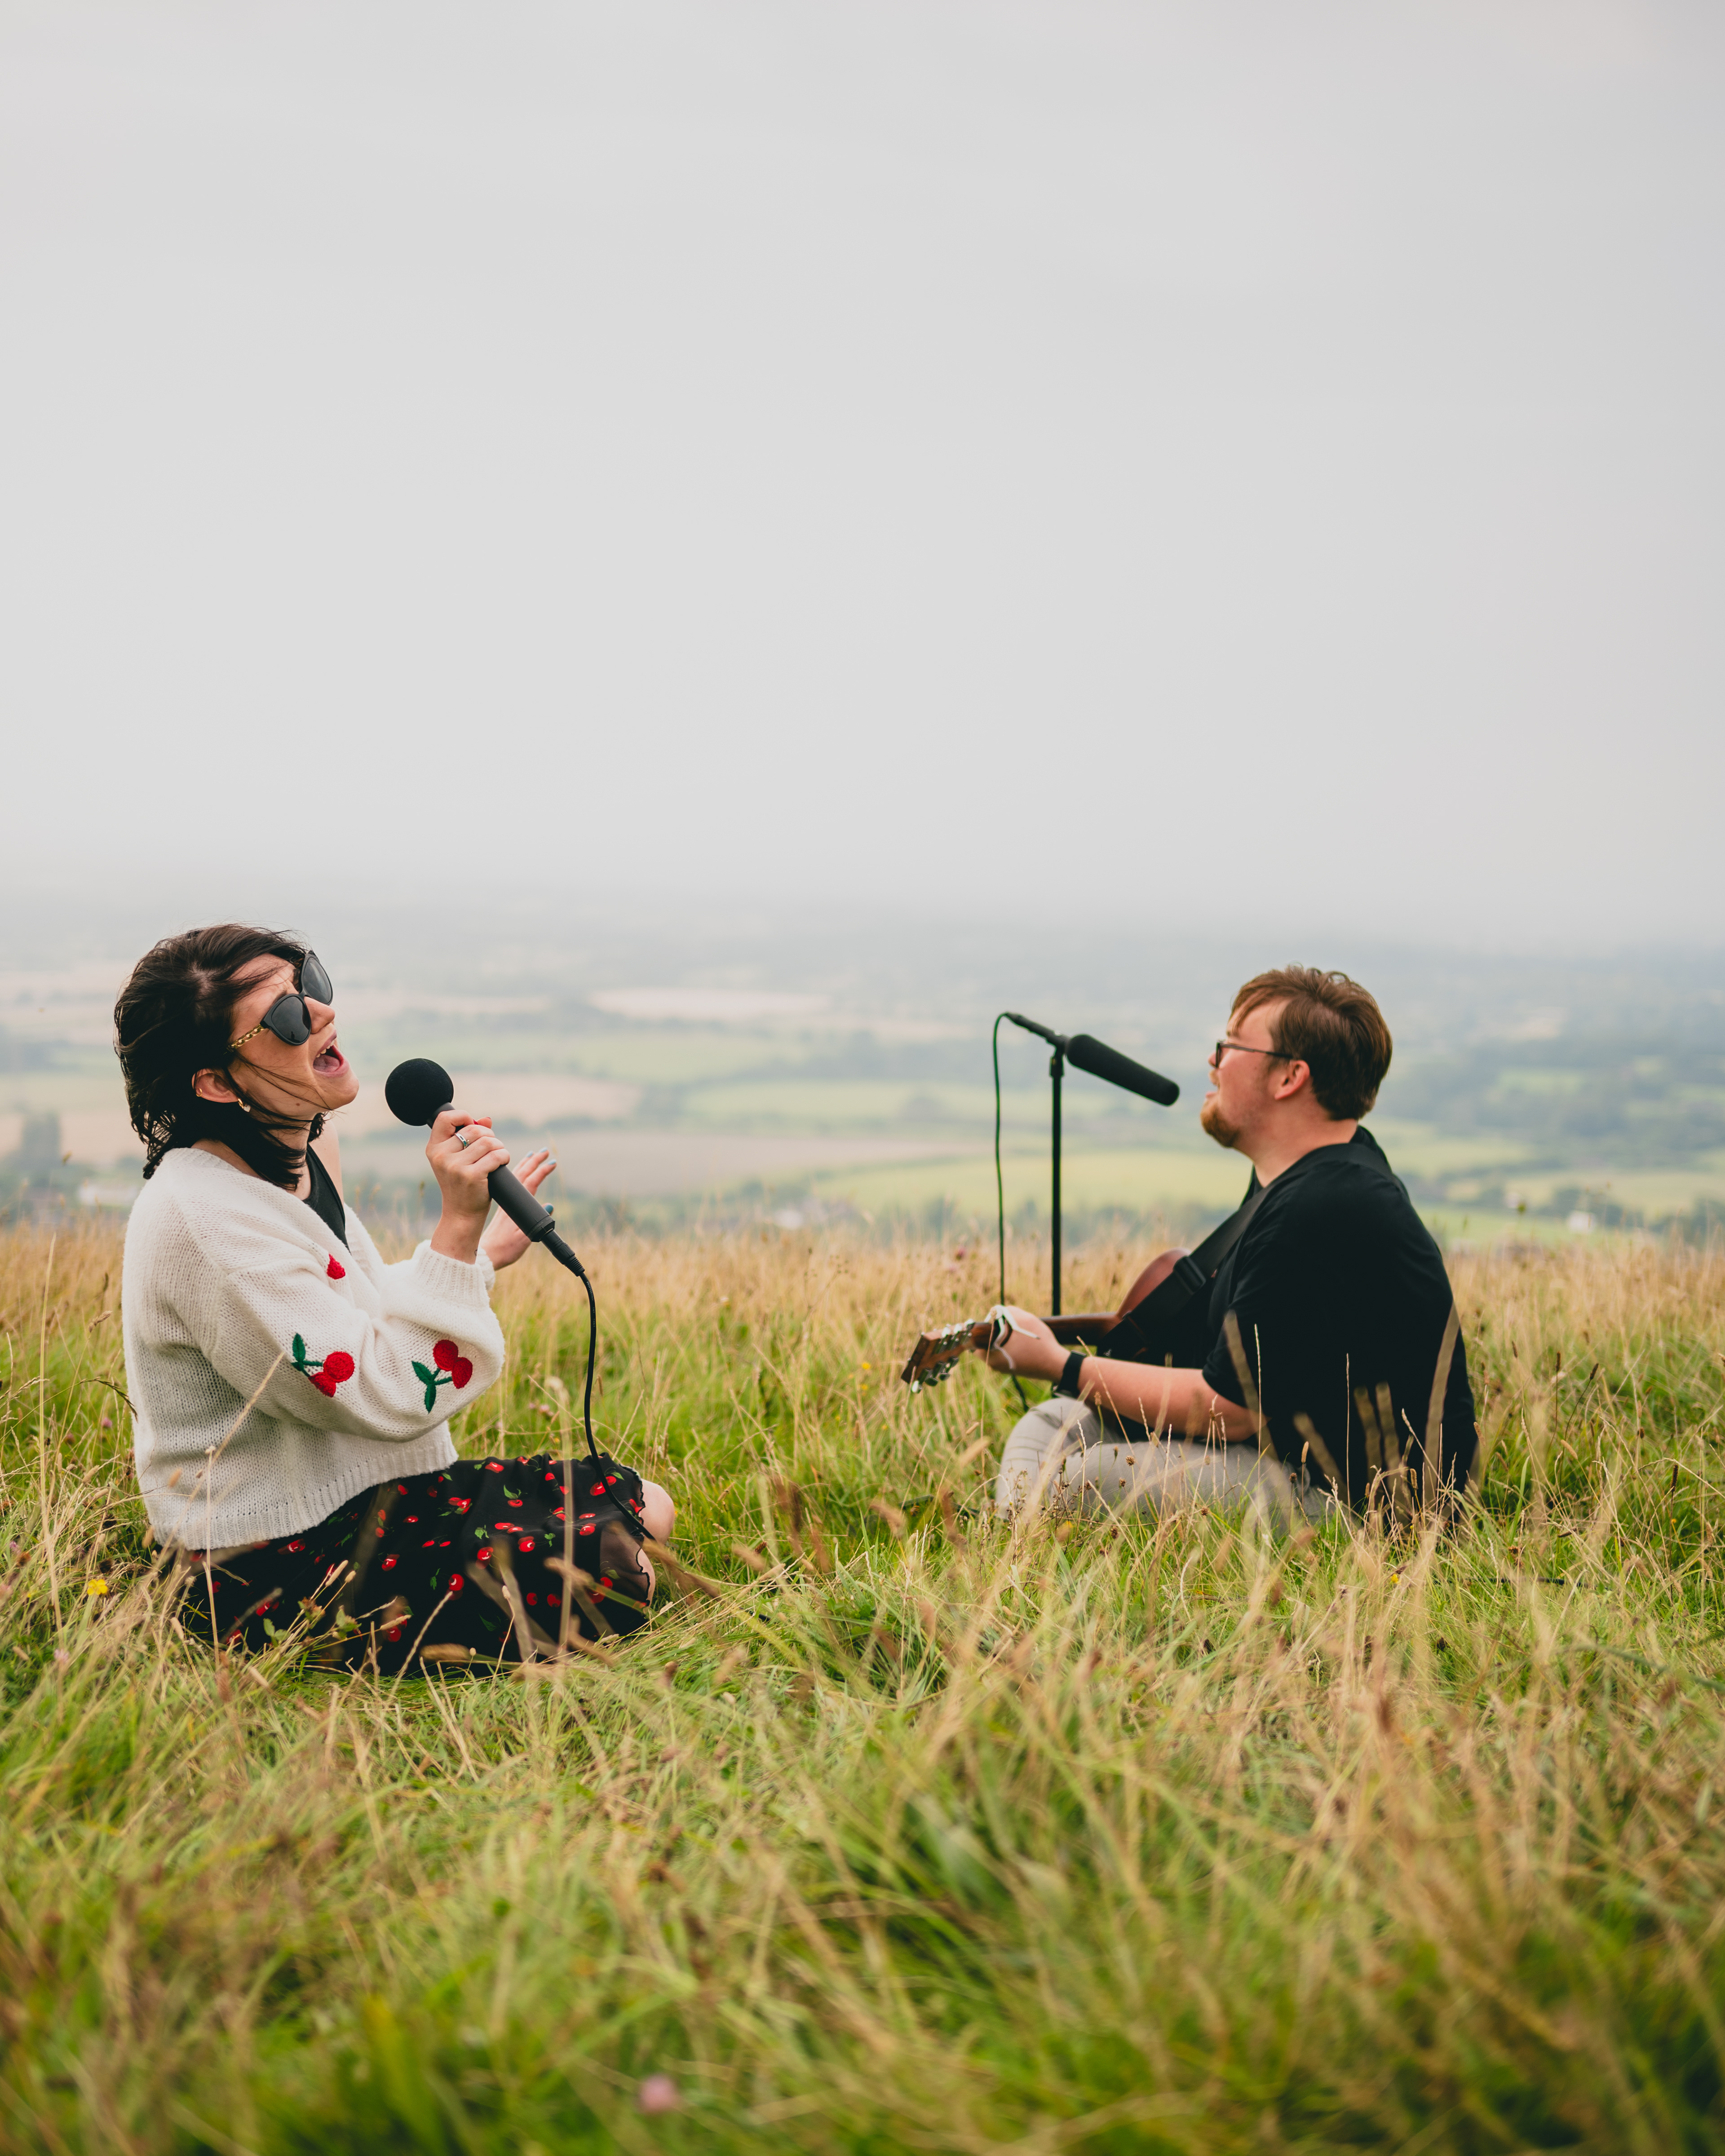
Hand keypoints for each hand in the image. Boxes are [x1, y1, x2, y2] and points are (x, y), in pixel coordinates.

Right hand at [427, 1109, 510, 1264]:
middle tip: (492, 1148)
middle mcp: (441, 1156)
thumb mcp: (457, 1159)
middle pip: (474, 1130)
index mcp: (433, 1149)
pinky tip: (501, 1163)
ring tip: (497, 1157)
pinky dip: (504, 1157)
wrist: (461, 1214)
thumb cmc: (461, 1184)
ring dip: (499, 1147)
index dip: (463, 1117)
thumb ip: (468, 1137)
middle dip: (490, 1136)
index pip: (444, 1118)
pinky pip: (496, 1155)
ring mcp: (455, 1166)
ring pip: (488, 1142)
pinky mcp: (471, 1176)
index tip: (473, 1126)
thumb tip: (486, 1119)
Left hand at [480, 1148, 556, 1270]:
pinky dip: (518, 1174)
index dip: (541, 1171)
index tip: (552, 1161)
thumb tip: (549, 1205)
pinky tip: (520, 1173)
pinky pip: (512, 1184)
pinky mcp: (502, 1207)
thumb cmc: (503, 1249)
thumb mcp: (523, 1238)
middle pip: (522, 1174)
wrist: (485, 1254)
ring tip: (533, 1155)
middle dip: (534, 1161)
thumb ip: (536, 1222)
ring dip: (525, 1165)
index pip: (530, 1182)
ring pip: (516, 1178)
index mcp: (515, 1205)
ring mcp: (506, 1202)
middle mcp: (510, 1200)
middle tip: (545, 1151)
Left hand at [980, 1306, 1064, 1381]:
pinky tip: (1027, 1340)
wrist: (1056, 1365)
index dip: (985, 1325)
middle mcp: (996, 1366)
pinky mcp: (1015, 1369)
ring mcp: (1006, 1368)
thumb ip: (1007, 1311)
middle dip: (997, 1330)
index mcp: (991, 1356)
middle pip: (989, 1342)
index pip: (977, 1339)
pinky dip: (1014, 1344)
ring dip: (1007, 1336)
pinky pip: (1009, 1352)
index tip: (996, 1319)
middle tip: (1011, 1323)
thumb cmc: (1039, 1343)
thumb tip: (998, 1311)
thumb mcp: (1024, 1319)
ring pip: (999, 1346)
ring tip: (1022, 1330)